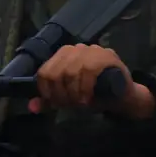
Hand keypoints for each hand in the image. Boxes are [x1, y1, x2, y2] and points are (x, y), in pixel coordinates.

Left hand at [28, 43, 155, 118]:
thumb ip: (51, 100)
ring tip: (80, 103)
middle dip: (60, 94)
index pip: (45, 71)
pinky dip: (85, 88)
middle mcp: (76, 49)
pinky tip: (87, 99)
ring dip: (73, 93)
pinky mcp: (107, 56)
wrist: (123, 97)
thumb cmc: (94, 95)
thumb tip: (32, 107)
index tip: (56, 104)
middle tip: (70, 106)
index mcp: (63, 55)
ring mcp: (92, 50)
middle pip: (56, 72)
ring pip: (71, 71)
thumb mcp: (69, 98)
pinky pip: (88, 70)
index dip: (47, 91)